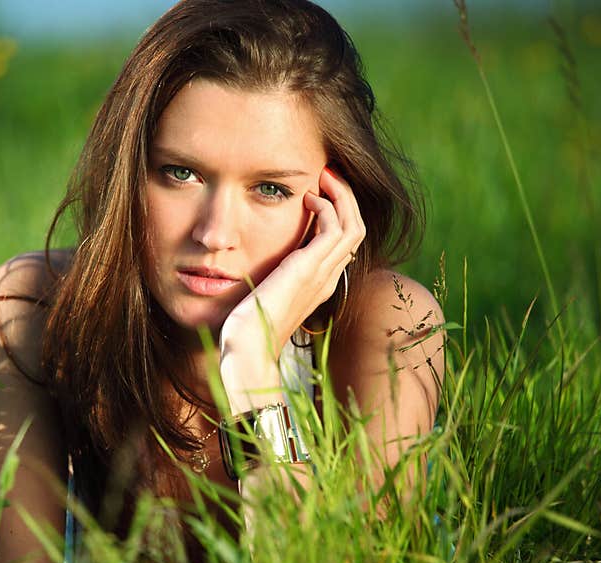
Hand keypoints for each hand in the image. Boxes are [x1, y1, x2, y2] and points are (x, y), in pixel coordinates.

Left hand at [219, 165, 365, 409]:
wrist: (248, 350)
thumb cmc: (246, 330)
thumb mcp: (260, 296)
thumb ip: (265, 279)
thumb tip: (252, 265)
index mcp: (318, 285)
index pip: (342, 243)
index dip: (336, 214)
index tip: (317, 192)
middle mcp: (327, 279)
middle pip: (354, 229)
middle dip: (345, 198)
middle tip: (327, 174)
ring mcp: (323, 274)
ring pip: (353, 224)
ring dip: (341, 195)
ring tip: (324, 175)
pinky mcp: (311, 268)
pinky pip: (335, 227)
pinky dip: (328, 205)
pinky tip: (308, 197)